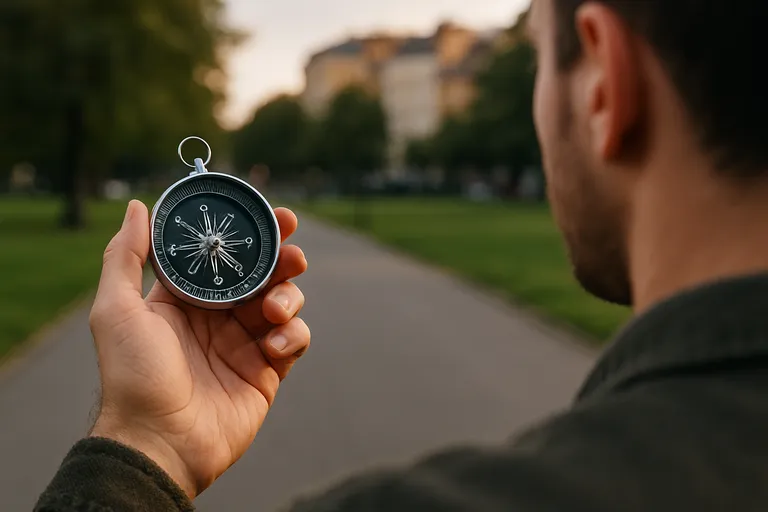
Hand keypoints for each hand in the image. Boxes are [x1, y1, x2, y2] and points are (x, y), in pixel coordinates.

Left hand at [88, 200, 309, 498]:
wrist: (160, 441)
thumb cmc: (133, 376)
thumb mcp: (117, 309)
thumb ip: (126, 256)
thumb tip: (137, 207)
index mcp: (188, 298)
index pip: (225, 256)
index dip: (250, 234)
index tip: (272, 216)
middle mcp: (219, 316)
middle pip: (263, 274)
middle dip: (282, 259)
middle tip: (292, 254)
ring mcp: (246, 343)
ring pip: (284, 302)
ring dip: (288, 297)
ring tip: (274, 310)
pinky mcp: (267, 371)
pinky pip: (295, 340)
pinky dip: (293, 334)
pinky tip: (274, 344)